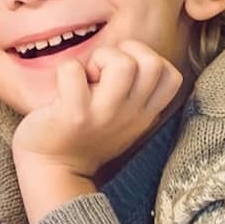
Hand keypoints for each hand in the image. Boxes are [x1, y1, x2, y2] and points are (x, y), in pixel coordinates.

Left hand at [12, 40, 182, 179]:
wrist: (53, 170)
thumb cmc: (83, 137)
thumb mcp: (122, 122)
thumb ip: (134, 96)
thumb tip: (128, 55)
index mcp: (144, 114)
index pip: (171, 76)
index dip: (148, 60)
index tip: (122, 72)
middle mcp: (130, 114)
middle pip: (152, 63)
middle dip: (124, 53)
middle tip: (101, 71)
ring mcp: (104, 114)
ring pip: (122, 63)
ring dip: (99, 58)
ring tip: (85, 78)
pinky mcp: (74, 113)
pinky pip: (73, 69)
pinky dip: (66, 70)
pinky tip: (62, 89)